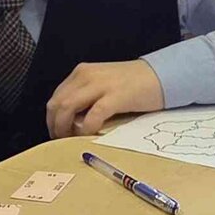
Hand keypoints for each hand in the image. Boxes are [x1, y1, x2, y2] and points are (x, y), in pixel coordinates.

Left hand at [47, 61, 165, 138]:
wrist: (161, 76)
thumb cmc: (132, 84)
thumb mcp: (102, 84)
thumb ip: (86, 96)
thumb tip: (71, 120)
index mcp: (81, 73)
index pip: (56, 97)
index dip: (52, 118)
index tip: (57, 132)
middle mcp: (86, 76)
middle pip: (57, 104)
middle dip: (55, 125)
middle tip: (60, 140)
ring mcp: (100, 85)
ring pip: (68, 108)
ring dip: (65, 128)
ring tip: (70, 140)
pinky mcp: (115, 97)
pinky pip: (92, 116)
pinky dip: (85, 129)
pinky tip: (87, 135)